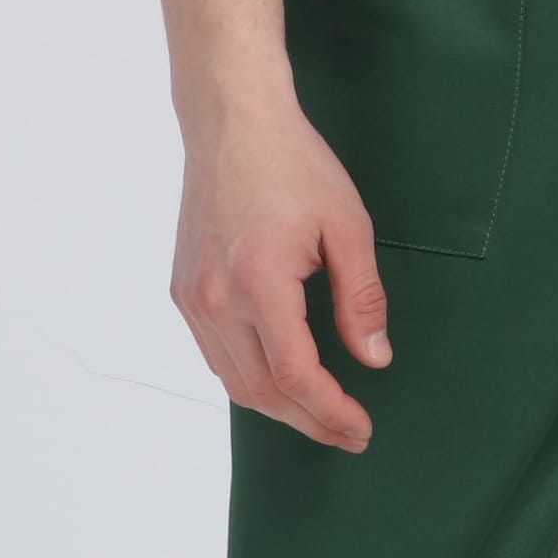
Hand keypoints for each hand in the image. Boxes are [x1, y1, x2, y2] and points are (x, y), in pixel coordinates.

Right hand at [172, 94, 390, 451]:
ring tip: (319, 414)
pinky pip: (214, 355)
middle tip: (348, 433)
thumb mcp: (348, 226)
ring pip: (233, 381)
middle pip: (262, 391)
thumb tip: (374, 359)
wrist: (232, 123)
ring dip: (277, 407)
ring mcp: (192, 297)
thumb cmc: (293, 165)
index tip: (361, 428)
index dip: (331, 412)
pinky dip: (248, 379)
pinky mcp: (182, 290)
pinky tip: (279, 380)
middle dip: (308, 421)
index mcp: (258, 283)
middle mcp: (216, 299)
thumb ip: (362, 299)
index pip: (296, 376)